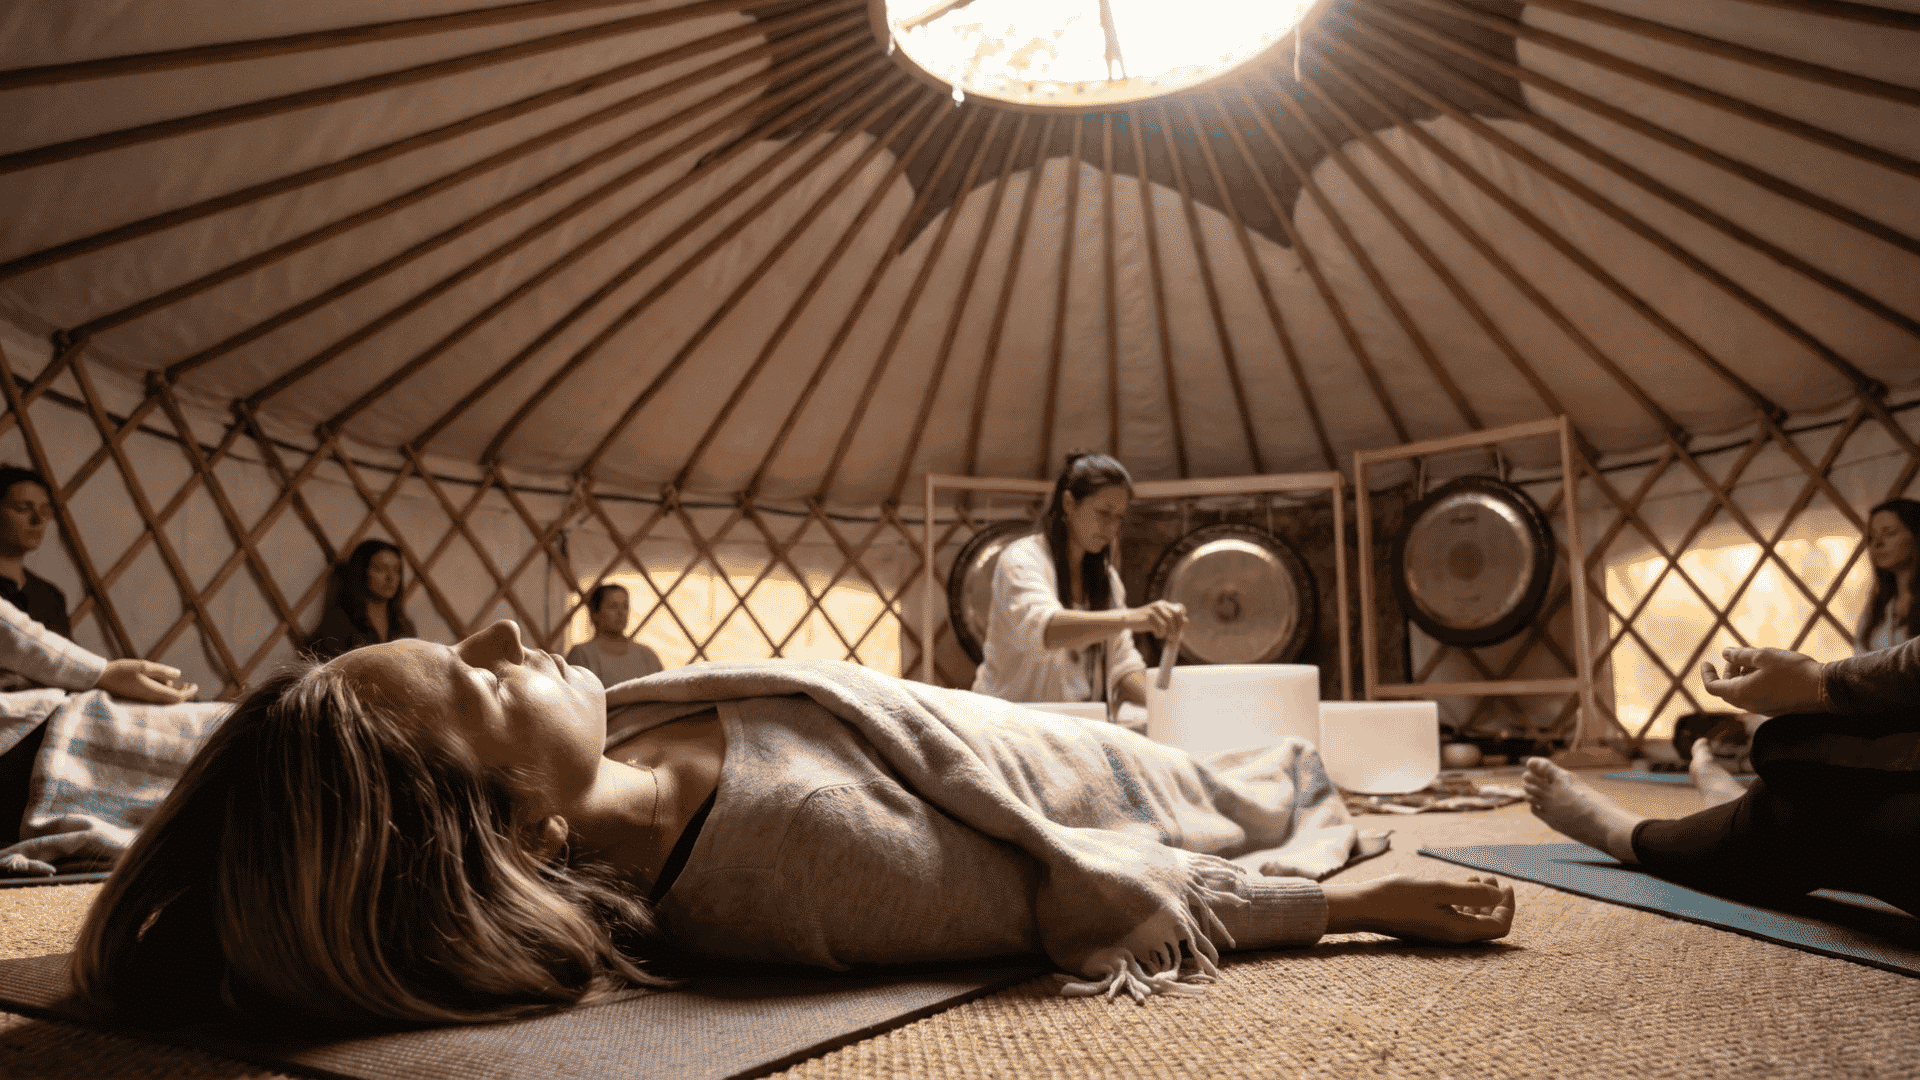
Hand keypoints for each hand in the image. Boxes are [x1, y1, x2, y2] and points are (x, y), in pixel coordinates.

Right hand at [96, 659, 197, 703]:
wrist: (99, 678)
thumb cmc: (120, 670)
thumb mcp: (142, 666)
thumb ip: (161, 670)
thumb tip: (179, 674)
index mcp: (152, 692)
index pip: (176, 698)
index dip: (188, 693)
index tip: (195, 685)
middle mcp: (149, 698)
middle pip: (172, 700)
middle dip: (184, 693)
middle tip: (191, 684)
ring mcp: (143, 698)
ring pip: (164, 697)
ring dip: (173, 689)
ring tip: (179, 681)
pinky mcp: (138, 696)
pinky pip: (156, 696)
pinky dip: (164, 689)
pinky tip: (165, 681)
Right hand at [1129, 600, 1186, 637]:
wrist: (1128, 619)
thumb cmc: (1146, 621)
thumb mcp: (1159, 619)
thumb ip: (1171, 620)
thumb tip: (1187, 623)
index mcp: (1164, 604)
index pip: (1180, 609)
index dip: (1183, 619)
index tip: (1182, 630)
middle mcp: (1160, 605)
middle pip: (1176, 616)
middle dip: (1177, 629)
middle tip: (1174, 639)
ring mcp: (1154, 610)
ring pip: (1169, 623)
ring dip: (1168, 633)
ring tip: (1164, 637)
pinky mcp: (1148, 616)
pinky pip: (1160, 627)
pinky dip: (1160, 634)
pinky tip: (1156, 635)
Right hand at [1323, 873, 1514, 942]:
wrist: (1365, 907)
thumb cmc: (1399, 897)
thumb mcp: (1438, 890)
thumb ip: (1471, 893)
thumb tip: (1498, 894)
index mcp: (1459, 931)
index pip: (1499, 926)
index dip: (1508, 907)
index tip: (1506, 886)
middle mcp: (1452, 936)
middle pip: (1487, 924)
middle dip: (1494, 901)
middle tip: (1494, 878)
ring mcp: (1440, 932)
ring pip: (1471, 919)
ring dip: (1479, 898)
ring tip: (1479, 876)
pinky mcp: (1429, 926)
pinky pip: (1455, 916)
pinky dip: (1463, 901)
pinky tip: (1459, 885)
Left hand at [1700, 646, 1827, 715]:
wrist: (1824, 689)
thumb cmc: (1793, 670)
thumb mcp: (1763, 656)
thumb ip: (1740, 655)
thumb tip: (1725, 653)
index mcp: (1741, 693)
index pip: (1712, 688)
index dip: (1706, 674)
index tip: (1706, 661)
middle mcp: (1749, 705)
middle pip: (1726, 690)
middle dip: (1726, 672)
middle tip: (1736, 657)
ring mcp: (1763, 709)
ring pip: (1742, 693)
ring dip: (1741, 677)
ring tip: (1753, 659)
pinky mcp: (1775, 708)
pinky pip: (1756, 696)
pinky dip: (1753, 683)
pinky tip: (1766, 670)